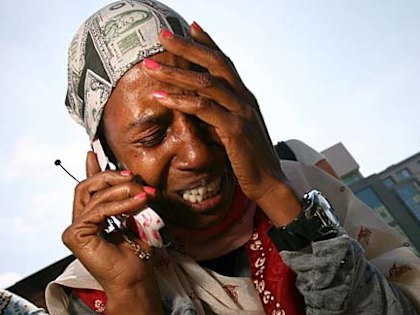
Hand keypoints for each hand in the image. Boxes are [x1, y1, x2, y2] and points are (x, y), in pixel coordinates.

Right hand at [61, 151, 156, 294]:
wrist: (135, 280)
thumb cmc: (137, 254)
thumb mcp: (134, 217)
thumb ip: (127, 199)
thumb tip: (130, 179)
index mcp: (89, 220)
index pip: (88, 189)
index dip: (91, 170)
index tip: (94, 152)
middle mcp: (77, 224)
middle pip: (88, 187)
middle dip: (112, 178)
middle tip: (134, 177)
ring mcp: (73, 230)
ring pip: (94, 196)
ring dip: (122, 191)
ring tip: (143, 193)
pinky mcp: (75, 236)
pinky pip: (99, 210)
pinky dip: (120, 205)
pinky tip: (138, 202)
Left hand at [142, 24, 284, 203]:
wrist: (268, 183)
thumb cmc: (248, 160)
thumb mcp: (231, 132)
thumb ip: (216, 116)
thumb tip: (196, 107)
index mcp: (244, 97)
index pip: (224, 62)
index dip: (207, 43)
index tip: (189, 27)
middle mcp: (244, 99)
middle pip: (214, 63)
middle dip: (187, 47)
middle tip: (163, 34)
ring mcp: (240, 112)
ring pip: (205, 83)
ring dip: (175, 73)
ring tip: (151, 66)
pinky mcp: (234, 129)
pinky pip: (204, 109)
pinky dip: (181, 101)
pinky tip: (162, 96)